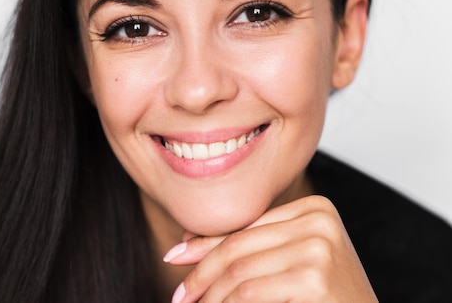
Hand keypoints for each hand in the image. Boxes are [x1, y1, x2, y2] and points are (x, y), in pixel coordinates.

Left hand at [163, 195, 377, 302]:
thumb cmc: (326, 299)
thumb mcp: (286, 264)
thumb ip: (247, 248)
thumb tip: (185, 243)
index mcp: (314, 208)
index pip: (245, 227)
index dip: (204, 244)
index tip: (173, 258)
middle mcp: (319, 219)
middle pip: (239, 246)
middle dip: (200, 272)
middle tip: (179, 296)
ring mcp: (320, 245)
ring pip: (239, 270)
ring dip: (210, 295)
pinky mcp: (315, 277)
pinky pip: (249, 292)